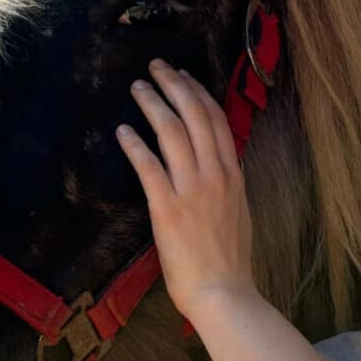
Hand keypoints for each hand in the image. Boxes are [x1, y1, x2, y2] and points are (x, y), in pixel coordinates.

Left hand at [115, 59, 255, 321]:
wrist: (223, 293)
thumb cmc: (229, 261)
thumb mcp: (238, 213)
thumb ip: (226, 185)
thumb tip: (215, 167)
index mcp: (233, 175)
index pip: (217, 121)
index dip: (198, 93)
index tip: (183, 75)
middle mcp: (215, 175)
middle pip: (194, 115)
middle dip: (174, 85)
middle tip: (156, 66)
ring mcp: (192, 190)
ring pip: (172, 132)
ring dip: (152, 104)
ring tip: (137, 87)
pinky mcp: (167, 208)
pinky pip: (148, 166)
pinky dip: (134, 144)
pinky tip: (122, 131)